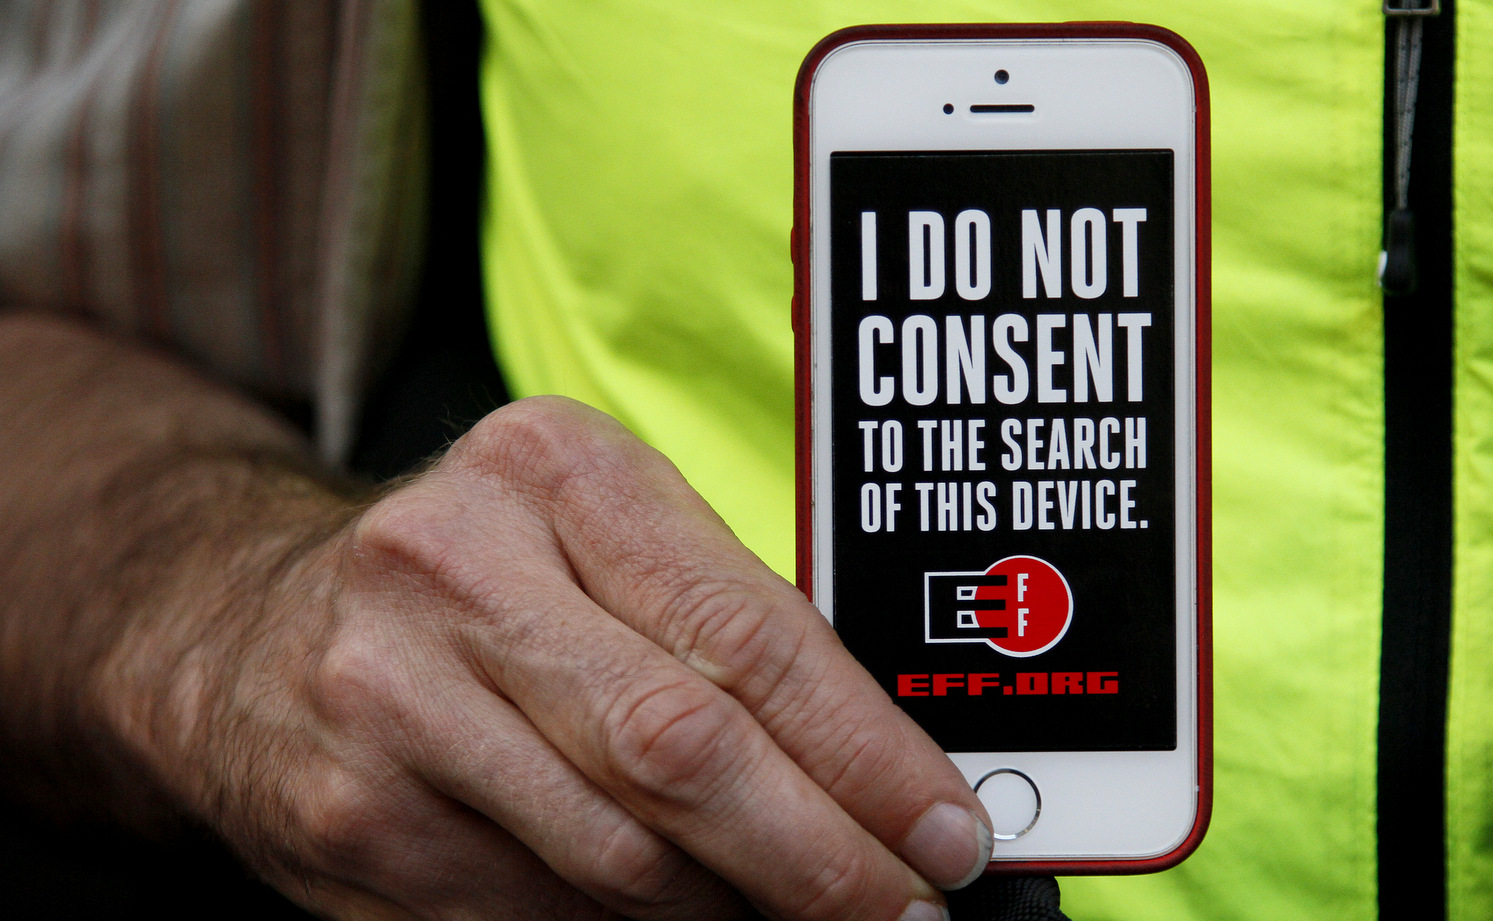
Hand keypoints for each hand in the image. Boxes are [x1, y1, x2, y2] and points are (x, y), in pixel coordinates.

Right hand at [140, 397, 991, 920]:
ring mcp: (390, 702)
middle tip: (903, 909)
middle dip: (820, 858)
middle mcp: (458, 571)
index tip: (945, 830)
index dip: (864, 753)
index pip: (746, 632)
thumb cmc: (471, 573)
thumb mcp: (591, 533)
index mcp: (554, 472)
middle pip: (681, 752)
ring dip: (731, 913)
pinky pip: (534, 916)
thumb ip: (717, 621)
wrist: (237, 624)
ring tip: (795, 917)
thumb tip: (872, 769)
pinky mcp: (351, 819)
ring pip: (615, 858)